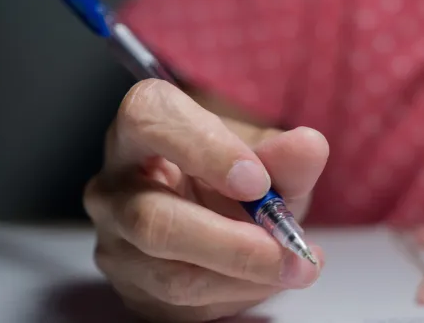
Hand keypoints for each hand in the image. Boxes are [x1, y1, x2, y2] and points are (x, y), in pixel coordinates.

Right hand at [83, 79, 328, 321]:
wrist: (217, 209)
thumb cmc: (234, 172)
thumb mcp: (265, 157)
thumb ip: (285, 156)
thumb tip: (309, 148)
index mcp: (141, 125)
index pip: (150, 119)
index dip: (204, 149)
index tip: (256, 181)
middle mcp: (114, 184)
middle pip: (154, 220)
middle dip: (233, 244)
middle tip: (291, 248)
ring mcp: (115, 242)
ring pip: (171, 275)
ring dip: (246, 277)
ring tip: (295, 265)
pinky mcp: (131, 290)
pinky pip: (185, 306)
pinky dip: (239, 295)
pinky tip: (266, 278)